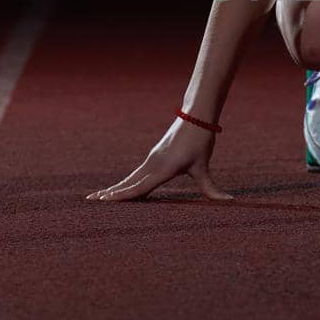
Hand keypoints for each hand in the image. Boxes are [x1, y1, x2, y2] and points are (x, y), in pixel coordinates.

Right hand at [85, 117, 233, 201]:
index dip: (123, 195)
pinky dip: (125, 182)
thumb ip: (210, 189)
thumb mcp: (203, 166)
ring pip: (130, 178)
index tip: (105, 200)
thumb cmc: (200, 141)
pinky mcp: (154, 157)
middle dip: (110, 193)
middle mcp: (153, 164)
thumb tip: (228, 202)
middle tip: (91, 201)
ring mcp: (151, 160)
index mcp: (163, 169)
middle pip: (128, 183)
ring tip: (99, 196)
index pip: (139, 187)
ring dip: (115, 187)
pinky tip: (119, 187)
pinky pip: (136, 173)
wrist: (196, 117)